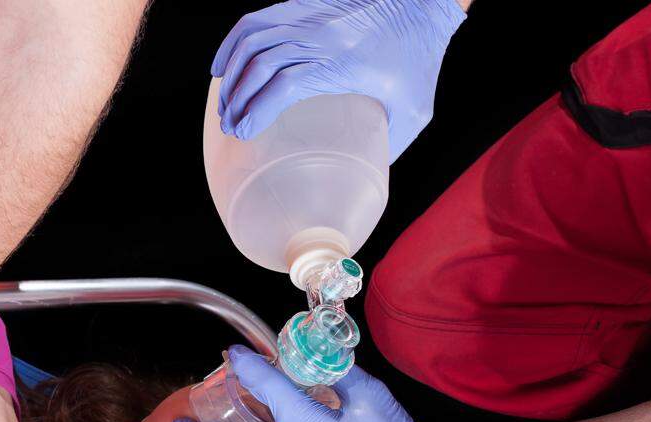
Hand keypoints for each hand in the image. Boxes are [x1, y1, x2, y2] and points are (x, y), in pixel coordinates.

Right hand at [212, 0, 465, 162]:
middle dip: (237, 99)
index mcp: (345, 65)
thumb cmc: (422, 61)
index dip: (257, 110)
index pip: (285, 85)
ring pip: (253, 39)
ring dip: (232, 73)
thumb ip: (388, 144)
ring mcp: (311, 17)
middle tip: (230, 127)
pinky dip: (234, 42)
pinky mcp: (306, 6)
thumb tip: (363, 176)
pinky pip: (258, 20)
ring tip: (225, 103)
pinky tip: (224, 65)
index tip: (243, 133)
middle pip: (261, 65)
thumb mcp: (413, 112)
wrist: (426, 7)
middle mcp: (322, 37)